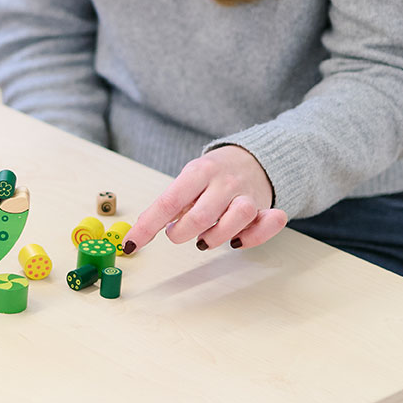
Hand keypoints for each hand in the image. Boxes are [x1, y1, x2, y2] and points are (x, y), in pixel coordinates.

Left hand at [124, 146, 286, 254]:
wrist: (254, 158)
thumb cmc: (212, 176)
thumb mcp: (187, 181)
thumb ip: (168, 205)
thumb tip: (138, 233)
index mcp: (199, 171)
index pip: (168, 202)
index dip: (147, 226)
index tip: (131, 244)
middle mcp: (225, 182)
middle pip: (200, 217)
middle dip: (181, 233)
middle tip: (177, 232)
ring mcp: (248, 194)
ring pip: (237, 218)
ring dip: (216, 237)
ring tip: (205, 238)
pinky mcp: (267, 207)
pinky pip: (270, 223)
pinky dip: (255, 236)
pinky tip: (237, 241)